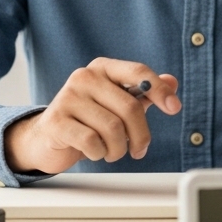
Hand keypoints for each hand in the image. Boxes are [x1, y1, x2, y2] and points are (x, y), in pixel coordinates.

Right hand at [3, 58, 180, 173]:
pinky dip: (100, 153)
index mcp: (103, 67)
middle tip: (139, 150)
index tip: (174, 108)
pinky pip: (92, 142)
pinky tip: (94, 152)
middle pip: (129, 107)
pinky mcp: (56, 121)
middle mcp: (84, 77)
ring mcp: (67, 97)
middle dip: (140, 135)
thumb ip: (145, 93)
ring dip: (119, 148)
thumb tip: (172, 82)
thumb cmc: (89, 119)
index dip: (159, 90)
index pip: (138, 72)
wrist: (47, 138)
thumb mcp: (119, 103)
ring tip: (112, 151)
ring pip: (113, 128)